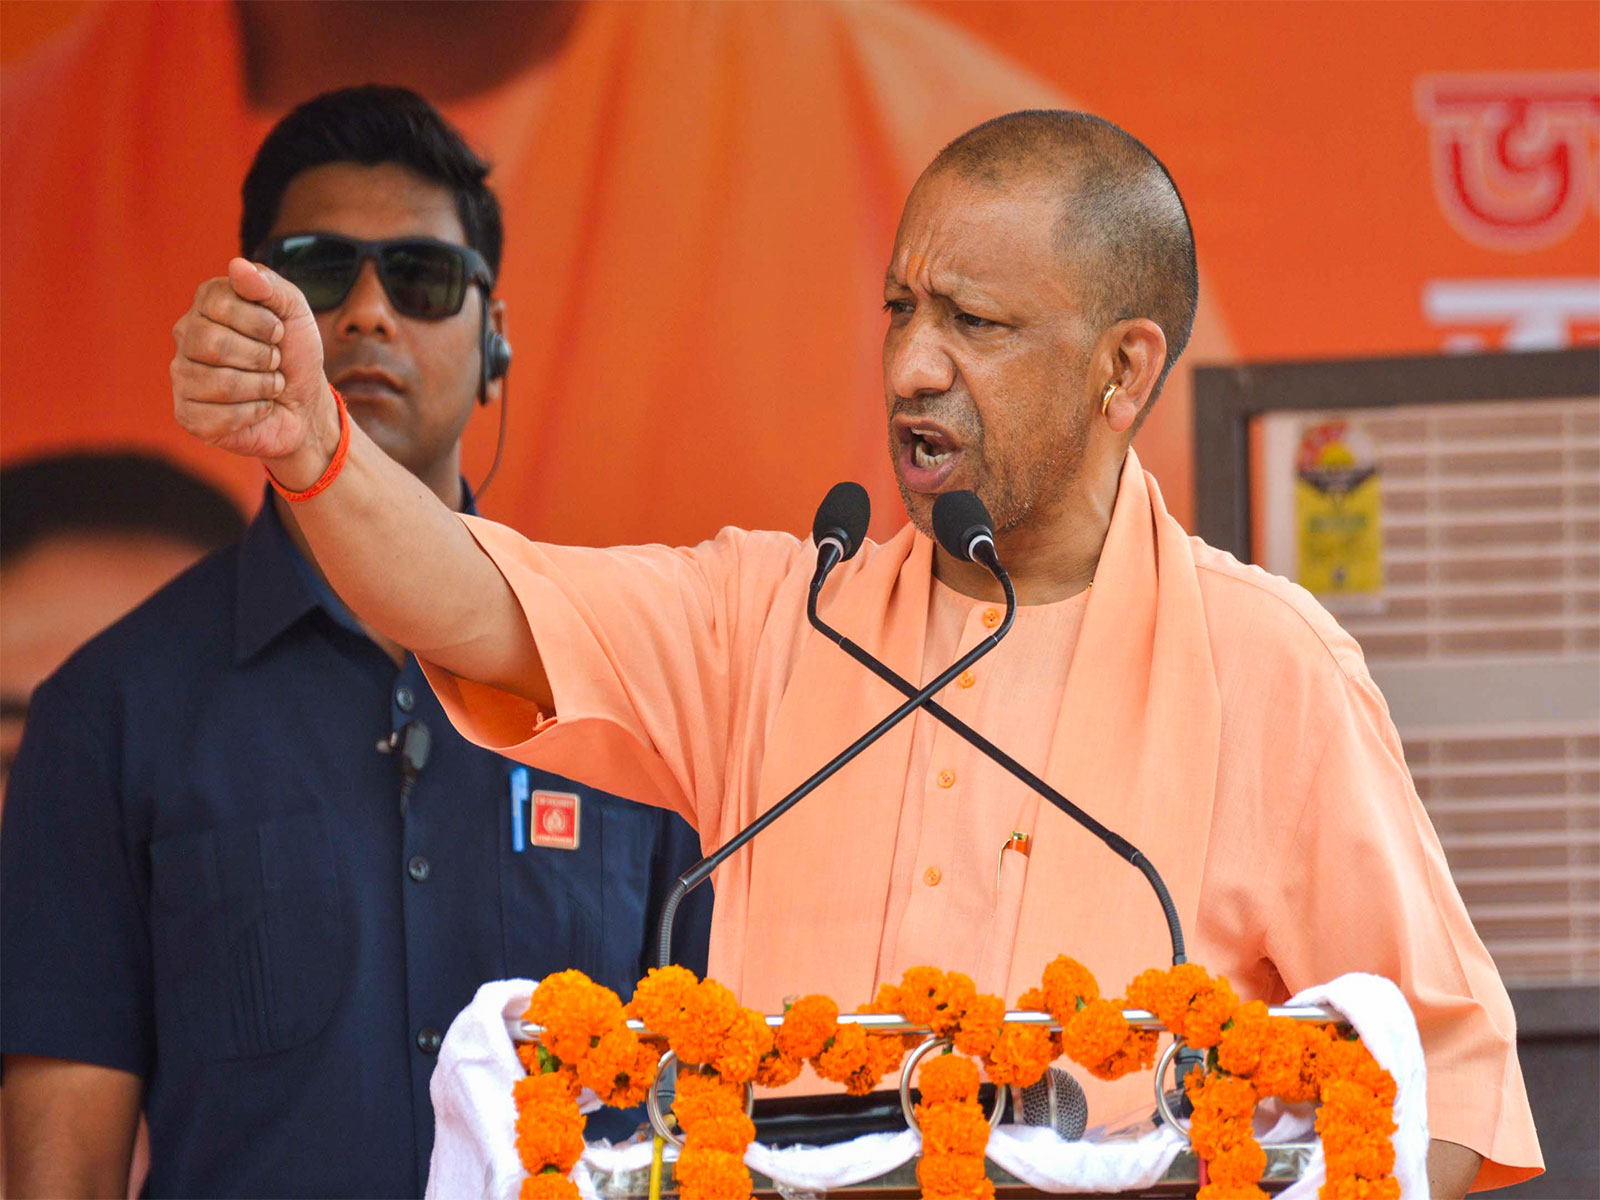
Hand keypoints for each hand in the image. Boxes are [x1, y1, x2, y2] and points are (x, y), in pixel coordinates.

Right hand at [170, 258, 337, 488]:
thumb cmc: (295, 354)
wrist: (305, 405)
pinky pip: (217, 417)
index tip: (279, 333)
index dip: (261, 323)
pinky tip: (257, 408)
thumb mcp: (296, 313)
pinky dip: (253, 413)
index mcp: (206, 304)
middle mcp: (186, 336)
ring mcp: (183, 376)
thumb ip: (270, 286)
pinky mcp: (188, 414)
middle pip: (211, 343)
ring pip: (218, 383)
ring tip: (270, 386)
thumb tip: (237, 265)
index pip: (218, 303)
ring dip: (262, 387)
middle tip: (275, 362)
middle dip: (261, 357)